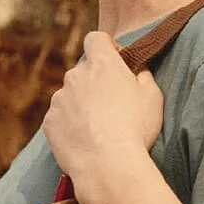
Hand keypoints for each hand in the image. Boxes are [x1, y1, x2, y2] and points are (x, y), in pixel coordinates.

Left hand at [43, 31, 163, 183]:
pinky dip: (70, 125)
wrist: (107, 165)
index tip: (117, 63)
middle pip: (84, 71)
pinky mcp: (50, 122)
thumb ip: (143, 76)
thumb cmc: (135, 129)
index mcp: (102, 64)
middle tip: (113, 105)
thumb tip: (137, 72)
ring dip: (82, 105)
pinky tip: (85, 141)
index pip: (96, 39)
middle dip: (95, 82)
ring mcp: (59, 99)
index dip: (107, 47)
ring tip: (99, 129)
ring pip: (70, 95)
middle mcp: (75, 76)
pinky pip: (60, 117)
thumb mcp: (153, 97)